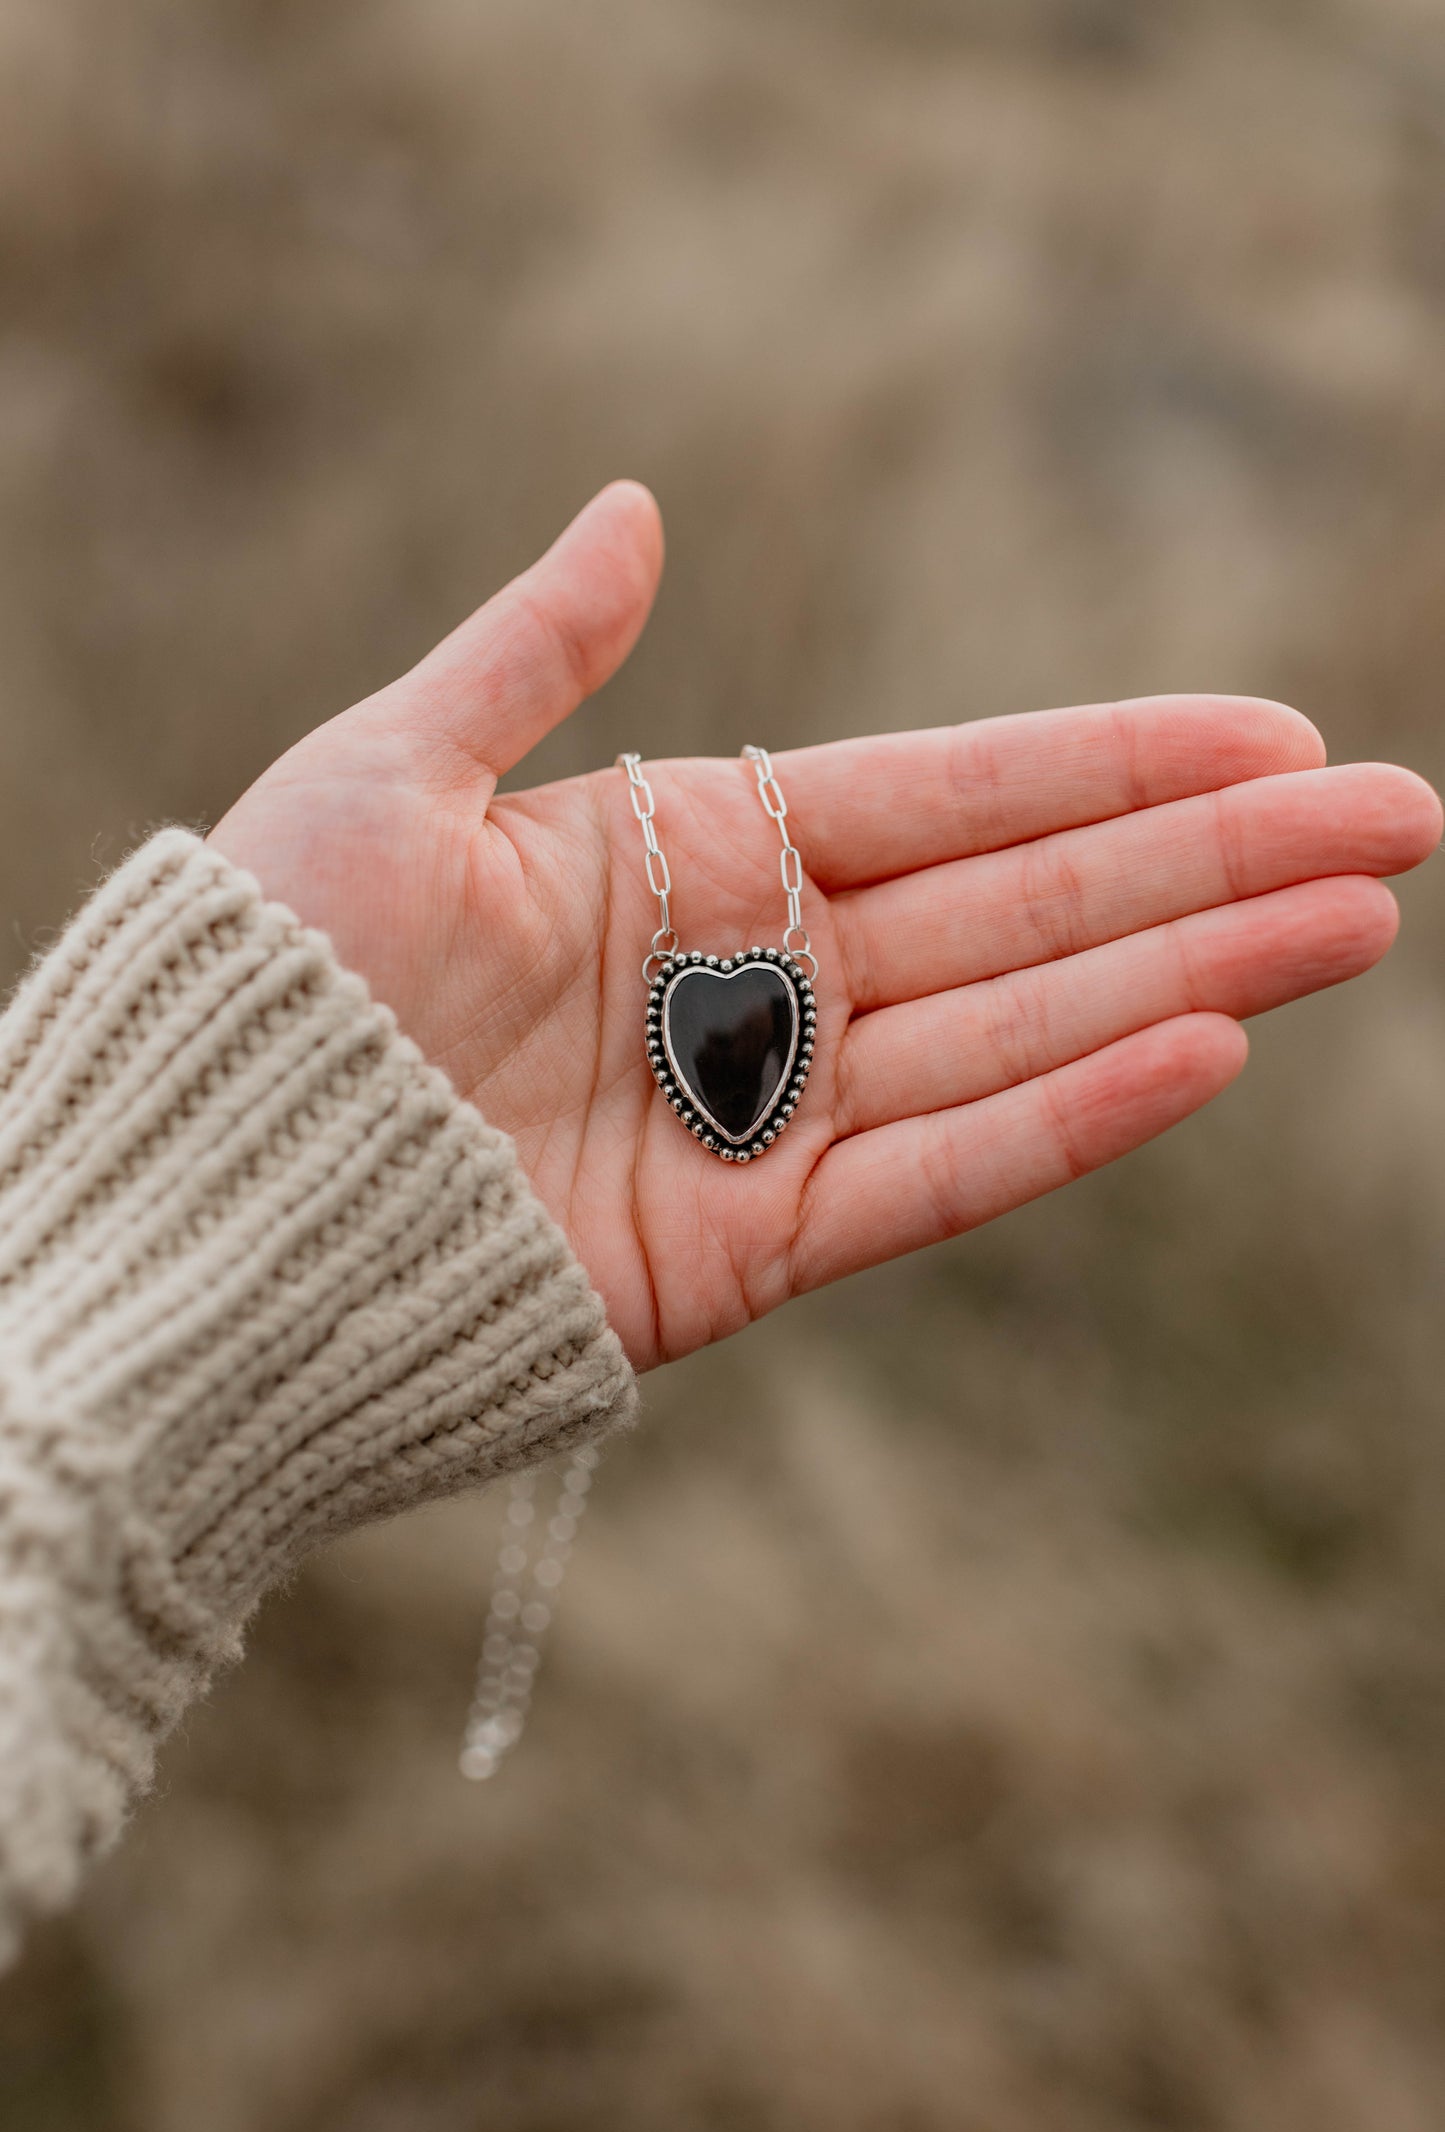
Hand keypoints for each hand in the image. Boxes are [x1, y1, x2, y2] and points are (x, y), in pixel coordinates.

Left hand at [210, 483, 1441, 1368]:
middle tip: (1400, 823)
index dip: (1114, 764)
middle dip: (1213, 864)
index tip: (1278, 733)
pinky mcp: (752, 1255)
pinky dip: (1068, 1119)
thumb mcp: (392, 770)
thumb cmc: (273, 974)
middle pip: (1025, 912)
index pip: (951, 797)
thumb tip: (637, 508)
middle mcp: (759, 987)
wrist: (195, 1192)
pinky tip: (1202, 1048)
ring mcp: (768, 1122)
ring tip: (1351, 923)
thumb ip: (534, 651)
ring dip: (1189, 975)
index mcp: (695, 855)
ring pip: (1017, 1035)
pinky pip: (937, 1174)